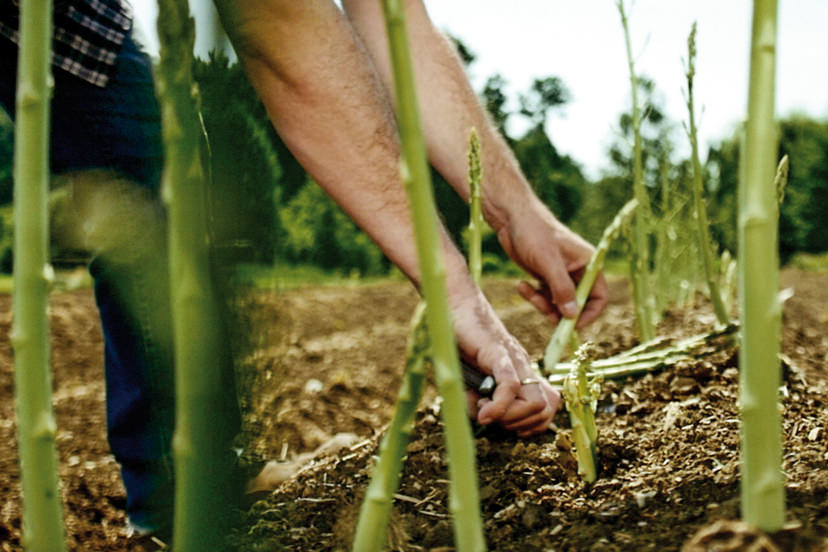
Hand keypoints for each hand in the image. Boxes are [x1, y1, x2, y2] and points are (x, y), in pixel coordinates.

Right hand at [449, 284, 559, 435]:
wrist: (455, 304)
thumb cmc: (461, 341)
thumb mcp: (470, 379)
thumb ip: (479, 400)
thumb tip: (485, 420)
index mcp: (522, 371)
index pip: (549, 406)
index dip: (530, 424)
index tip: (503, 423)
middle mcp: (524, 366)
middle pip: (545, 409)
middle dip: (519, 425)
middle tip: (492, 417)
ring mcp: (514, 359)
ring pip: (535, 403)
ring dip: (510, 418)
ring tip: (484, 410)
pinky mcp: (498, 353)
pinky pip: (510, 386)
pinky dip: (498, 407)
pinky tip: (483, 413)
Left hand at [497, 197, 607, 328]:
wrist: (511, 218)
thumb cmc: (534, 233)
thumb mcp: (548, 262)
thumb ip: (562, 289)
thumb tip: (572, 316)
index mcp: (588, 263)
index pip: (599, 296)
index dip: (588, 313)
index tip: (571, 324)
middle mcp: (577, 271)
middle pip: (577, 304)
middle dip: (560, 311)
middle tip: (544, 312)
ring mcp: (560, 274)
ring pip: (558, 303)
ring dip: (543, 304)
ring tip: (528, 291)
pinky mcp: (545, 276)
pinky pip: (544, 296)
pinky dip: (533, 295)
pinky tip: (521, 285)